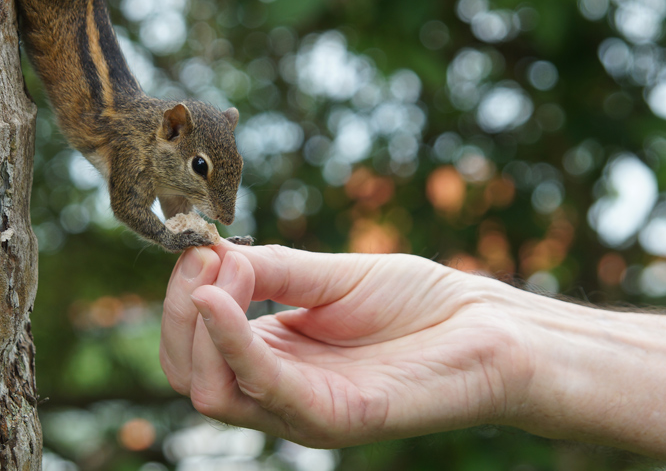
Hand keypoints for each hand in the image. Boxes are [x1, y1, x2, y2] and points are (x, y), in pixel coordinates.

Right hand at [160, 242, 530, 447]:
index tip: (198, 248)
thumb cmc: (420, 303)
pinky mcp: (334, 417)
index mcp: (275, 357)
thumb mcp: (329, 275)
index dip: (181, 297)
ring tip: (215, 276)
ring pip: (211, 389)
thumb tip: (211, 258)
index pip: (193, 346)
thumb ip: (270, 270)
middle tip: (198, 263)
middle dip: (175, 314)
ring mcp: (303, 410)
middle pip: (188, 373)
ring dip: (196, 327)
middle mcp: (280, 390)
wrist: (490, 328)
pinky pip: (263, 385)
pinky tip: (217, 298)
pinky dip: (229, 340)